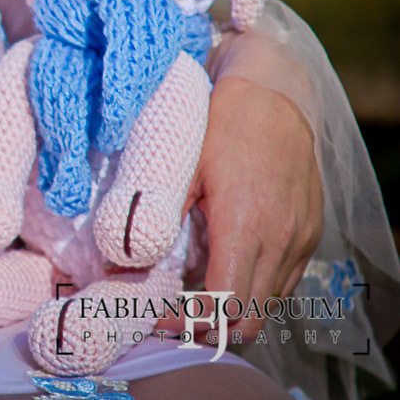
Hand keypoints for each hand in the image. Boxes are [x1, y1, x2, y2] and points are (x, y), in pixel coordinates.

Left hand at [157, 76, 321, 336]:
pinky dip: (253, 289)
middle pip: (249, 318)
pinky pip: (282, 281)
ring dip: (233, 312)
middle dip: (208, 328)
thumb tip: (116, 259)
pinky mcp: (309, 234)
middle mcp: (280, 240)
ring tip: (193, 298)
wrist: (273, 96)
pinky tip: (224, 270)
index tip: (158, 320)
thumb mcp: (180, 168)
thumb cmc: (220, 126)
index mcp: (244, 226)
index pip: (223, 304)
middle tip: (171, 318)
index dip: (189, 323)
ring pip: (268, 305)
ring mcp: (300, 240)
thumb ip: (152, 217)